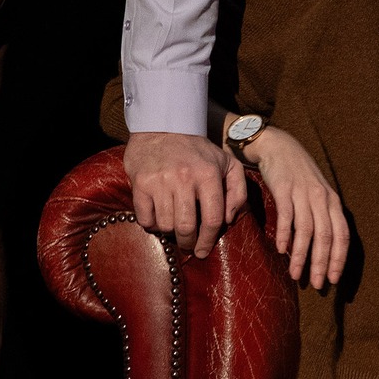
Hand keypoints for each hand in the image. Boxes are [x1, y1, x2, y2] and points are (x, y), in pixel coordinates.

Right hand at [123, 131, 247, 256]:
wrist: (164, 127)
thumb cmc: (199, 151)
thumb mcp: (227, 164)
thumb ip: (238, 191)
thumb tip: (229, 220)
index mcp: (208, 175)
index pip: (212, 219)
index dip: (208, 241)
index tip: (203, 251)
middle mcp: (184, 178)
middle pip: (186, 227)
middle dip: (188, 243)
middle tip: (188, 246)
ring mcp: (160, 181)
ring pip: (165, 225)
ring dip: (170, 233)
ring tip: (173, 228)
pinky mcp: (140, 183)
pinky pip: (145, 218)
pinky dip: (152, 225)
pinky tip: (158, 218)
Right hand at [246, 127, 349, 289]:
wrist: (279, 147)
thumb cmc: (299, 175)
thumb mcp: (318, 194)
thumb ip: (322, 217)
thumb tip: (324, 250)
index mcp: (333, 202)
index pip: (342, 235)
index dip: (338, 259)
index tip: (333, 279)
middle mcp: (321, 198)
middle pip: (326, 236)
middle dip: (321, 264)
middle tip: (316, 285)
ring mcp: (303, 193)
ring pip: (306, 231)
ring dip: (301, 256)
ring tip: (296, 275)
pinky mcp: (284, 189)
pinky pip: (287, 217)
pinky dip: (284, 235)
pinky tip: (281, 250)